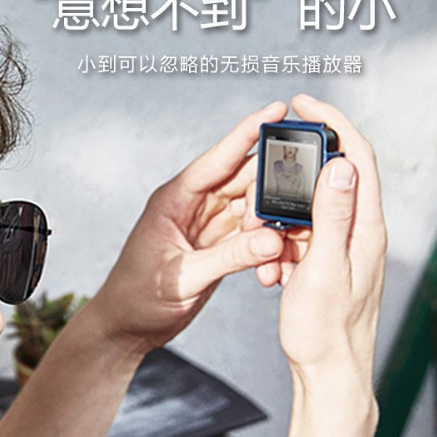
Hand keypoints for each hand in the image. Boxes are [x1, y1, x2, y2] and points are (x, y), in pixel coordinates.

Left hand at [85, 101, 288, 350]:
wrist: (126, 327)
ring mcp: (206, 225)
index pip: (218, 158)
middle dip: (275, 178)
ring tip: (298, 226)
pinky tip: (281, 252)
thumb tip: (271, 240)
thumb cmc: (137, 299)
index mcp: (174, 200)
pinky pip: (252, 233)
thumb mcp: (182, 278)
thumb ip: (227, 258)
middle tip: (310, 179)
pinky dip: (268, 241)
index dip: (248, 133)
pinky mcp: (217, 245)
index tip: (278, 108)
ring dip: (275, 216)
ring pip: (252, 206)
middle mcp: (192, 205)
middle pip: (243, 178)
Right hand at [253, 95, 386, 379]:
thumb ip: (332, 215)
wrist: (331, 375)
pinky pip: (303, 238)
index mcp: (367, 227)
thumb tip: (340, 165)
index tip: (304, 104)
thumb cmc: (327, 330)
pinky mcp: (330, 264)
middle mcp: (363, 232)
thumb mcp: (324, 268)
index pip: (357, 157)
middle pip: (335, 175)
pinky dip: (281, 243)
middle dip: (298, 167)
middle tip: (268, 160)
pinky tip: (270, 268)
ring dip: (282, 215)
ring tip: (262, 236)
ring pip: (312, 209)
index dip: (334, 122)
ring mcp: (347, 248)